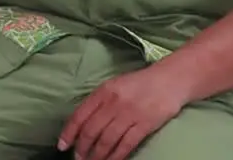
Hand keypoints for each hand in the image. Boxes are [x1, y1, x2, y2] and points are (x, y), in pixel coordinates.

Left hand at [58, 66, 187, 159]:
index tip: (62, 146)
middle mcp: (113, 103)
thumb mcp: (113, 86)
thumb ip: (99, 101)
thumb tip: (82, 122)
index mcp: (103, 91)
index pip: (80, 115)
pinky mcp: (145, 125)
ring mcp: (129, 114)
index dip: (69, 133)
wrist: (169, 80)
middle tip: (78, 159)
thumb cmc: (139, 84)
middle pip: (91, 131)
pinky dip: (116, 156)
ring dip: (97, 156)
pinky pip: (126, 144)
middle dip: (82, 148)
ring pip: (107, 140)